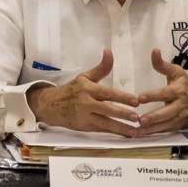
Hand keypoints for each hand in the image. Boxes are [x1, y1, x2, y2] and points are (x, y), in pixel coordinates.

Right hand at [26, 49, 140, 135]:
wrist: (51, 106)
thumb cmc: (72, 90)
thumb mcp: (85, 77)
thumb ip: (101, 68)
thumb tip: (109, 52)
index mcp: (88, 89)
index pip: (107, 93)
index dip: (122, 97)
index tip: (136, 101)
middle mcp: (86, 103)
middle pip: (106, 109)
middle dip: (122, 114)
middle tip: (136, 117)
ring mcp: (85, 116)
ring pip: (105, 123)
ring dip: (120, 127)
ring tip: (135, 131)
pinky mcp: (85, 127)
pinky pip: (102, 130)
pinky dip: (114, 132)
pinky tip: (126, 134)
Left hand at [134, 48, 187, 134]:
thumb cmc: (186, 86)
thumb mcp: (177, 73)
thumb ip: (163, 65)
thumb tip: (154, 51)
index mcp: (178, 91)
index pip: (165, 94)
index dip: (153, 96)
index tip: (140, 98)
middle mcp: (179, 105)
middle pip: (167, 112)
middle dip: (154, 117)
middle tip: (140, 119)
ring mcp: (180, 117)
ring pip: (166, 124)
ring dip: (151, 128)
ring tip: (137, 131)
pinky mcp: (178, 126)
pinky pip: (165, 130)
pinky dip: (153, 133)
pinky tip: (140, 135)